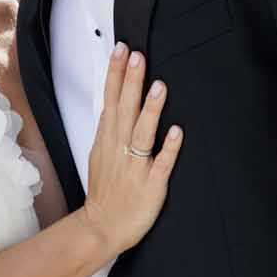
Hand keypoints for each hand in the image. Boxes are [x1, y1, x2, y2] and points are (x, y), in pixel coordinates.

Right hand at [81, 45, 182, 260]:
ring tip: (158, 86)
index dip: (116, 74)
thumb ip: (110, 128)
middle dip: (130, 82)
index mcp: (107, 140)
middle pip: (125, 109)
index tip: (122, 50)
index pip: (111, 100)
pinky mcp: (150, 185)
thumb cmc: (105, 191)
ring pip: (142, 133)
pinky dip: (169, 149)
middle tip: (137, 55)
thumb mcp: (99, 153)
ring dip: (150, 110)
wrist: (103, 226)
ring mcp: (135, 167)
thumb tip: (115, 101)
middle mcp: (119, 149)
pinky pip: (161, 164)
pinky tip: (177, 132)